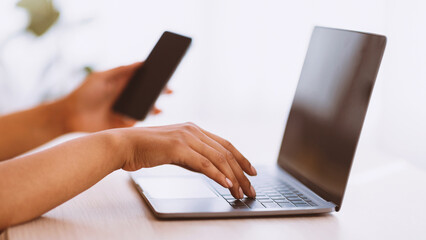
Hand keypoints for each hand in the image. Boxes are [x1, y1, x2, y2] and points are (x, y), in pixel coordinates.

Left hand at [62, 62, 170, 132]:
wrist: (70, 116)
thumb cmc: (84, 94)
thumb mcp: (101, 78)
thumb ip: (121, 70)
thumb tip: (142, 63)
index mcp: (124, 85)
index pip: (144, 79)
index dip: (156, 76)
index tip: (168, 70)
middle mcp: (128, 98)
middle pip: (149, 94)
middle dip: (160, 92)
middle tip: (170, 90)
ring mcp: (128, 112)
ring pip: (147, 109)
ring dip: (155, 107)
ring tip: (159, 106)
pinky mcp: (125, 125)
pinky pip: (139, 122)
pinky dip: (145, 119)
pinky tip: (146, 117)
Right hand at [116, 122, 256, 198]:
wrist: (125, 145)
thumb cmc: (148, 149)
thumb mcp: (176, 151)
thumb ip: (193, 156)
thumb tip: (212, 170)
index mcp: (194, 129)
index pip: (225, 144)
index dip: (241, 158)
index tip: (251, 171)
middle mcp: (194, 130)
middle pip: (226, 152)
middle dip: (241, 171)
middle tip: (250, 187)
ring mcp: (186, 137)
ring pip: (218, 158)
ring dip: (233, 177)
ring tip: (240, 191)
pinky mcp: (178, 147)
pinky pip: (204, 164)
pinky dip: (217, 175)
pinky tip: (226, 185)